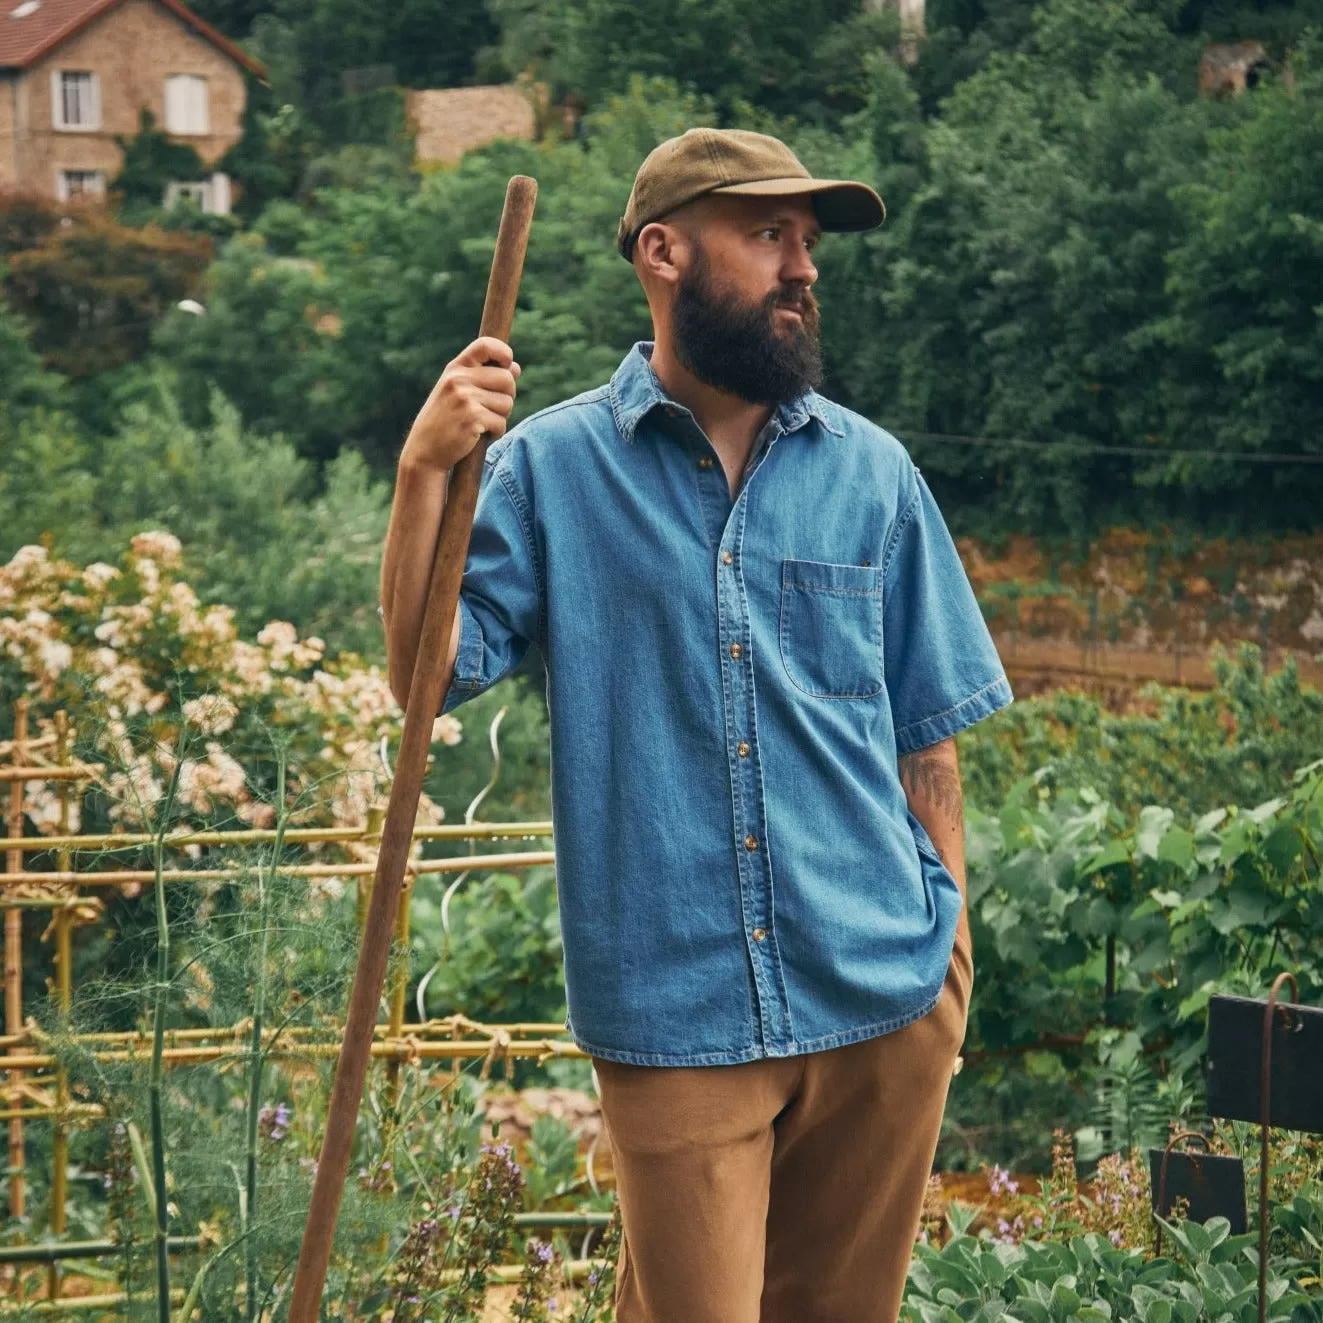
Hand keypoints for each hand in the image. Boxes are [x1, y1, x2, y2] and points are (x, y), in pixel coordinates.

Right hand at [400, 336, 520, 471]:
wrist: (425, 451)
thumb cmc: (445, 422)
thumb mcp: (459, 393)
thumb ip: (485, 378)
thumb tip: (515, 367)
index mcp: (455, 368)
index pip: (486, 345)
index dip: (504, 353)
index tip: (507, 366)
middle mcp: (459, 379)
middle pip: (507, 379)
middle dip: (507, 397)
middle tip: (491, 409)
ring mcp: (465, 397)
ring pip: (507, 403)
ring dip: (500, 417)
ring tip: (480, 423)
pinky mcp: (472, 417)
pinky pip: (501, 423)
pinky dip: (495, 433)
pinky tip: (478, 435)